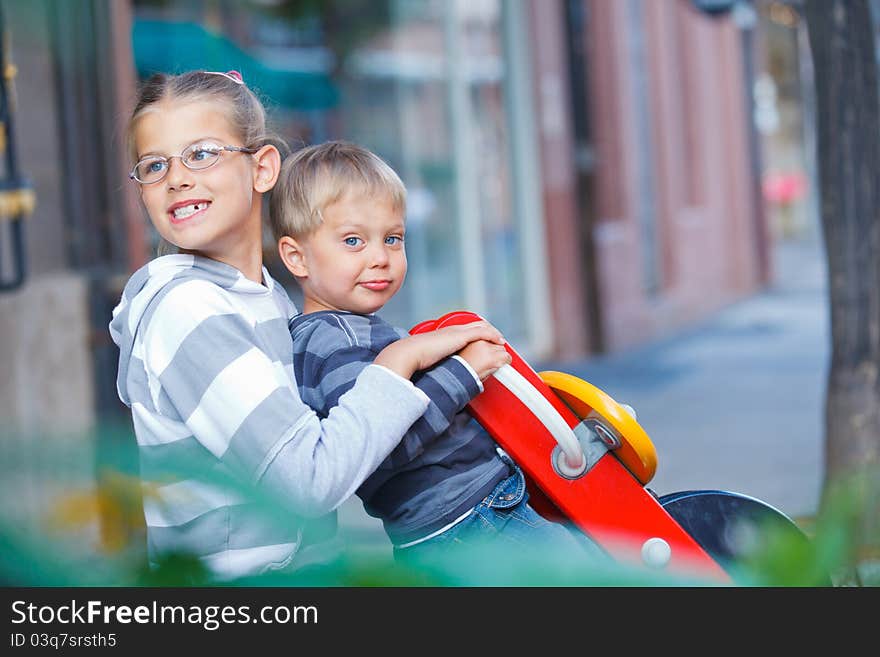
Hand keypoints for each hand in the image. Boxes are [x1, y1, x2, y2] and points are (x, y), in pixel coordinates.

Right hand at [374, 320, 504, 378]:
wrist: (409, 353)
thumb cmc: (414, 359)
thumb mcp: (428, 360)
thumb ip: (436, 364)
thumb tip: (436, 375)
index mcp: (445, 335)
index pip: (466, 331)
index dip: (479, 336)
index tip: (487, 344)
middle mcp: (452, 330)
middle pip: (477, 326)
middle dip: (490, 333)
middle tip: (499, 343)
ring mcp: (456, 332)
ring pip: (482, 328)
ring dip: (494, 335)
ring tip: (502, 343)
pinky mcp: (460, 336)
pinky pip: (483, 332)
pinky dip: (493, 335)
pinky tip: (500, 341)